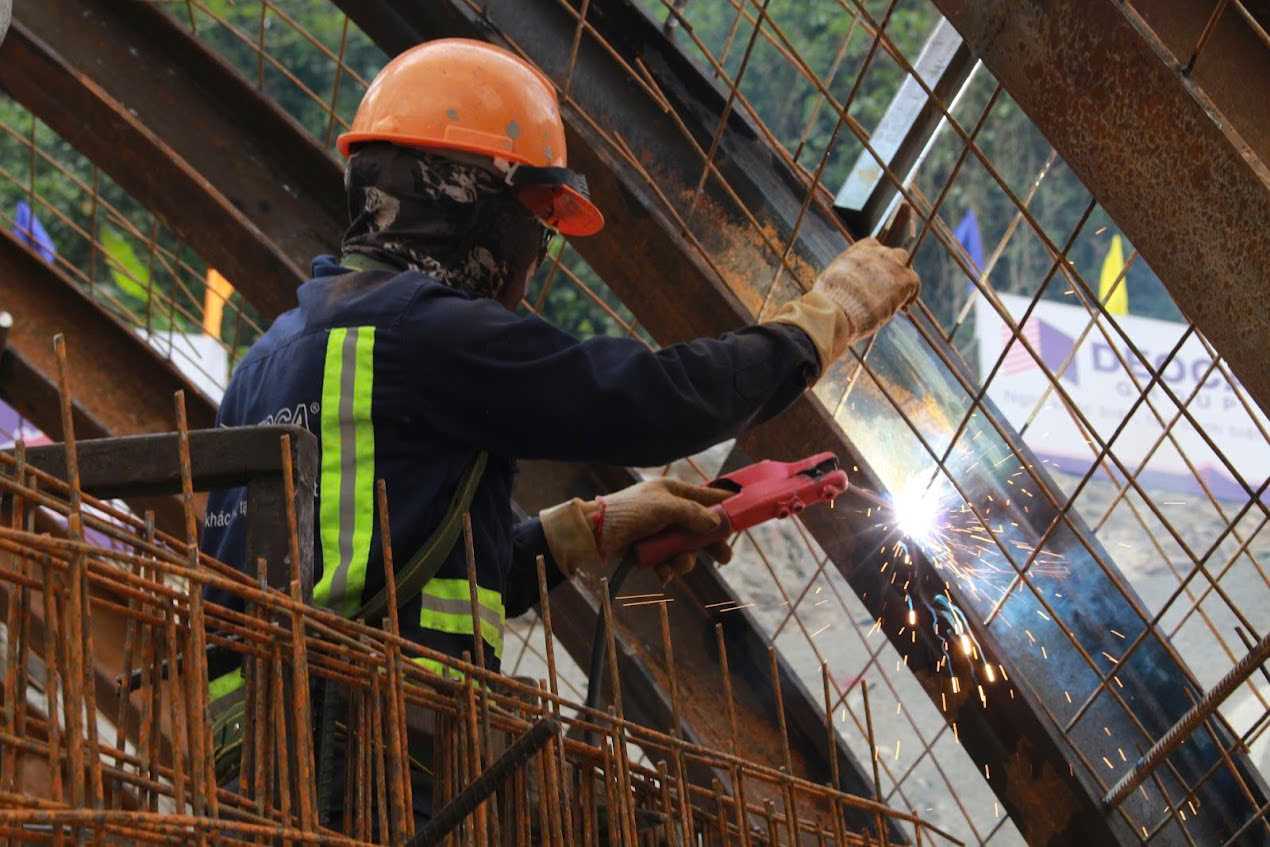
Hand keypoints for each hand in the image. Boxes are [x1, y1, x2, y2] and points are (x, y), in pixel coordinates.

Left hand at [597, 478, 732, 583]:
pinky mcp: (650, 551)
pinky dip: (666, 570)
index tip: (745, 517)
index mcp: (673, 492)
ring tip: (674, 566)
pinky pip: (668, 563)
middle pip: (701, 529)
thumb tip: (716, 523)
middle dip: (710, 545)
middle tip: (724, 559)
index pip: (708, 496)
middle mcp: (670, 511)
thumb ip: (692, 514)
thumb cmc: (626, 513)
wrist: (591, 534)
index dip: (727, 507)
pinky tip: (661, 573)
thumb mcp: (662, 508)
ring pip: (686, 550)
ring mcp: (660, 532)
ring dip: (683, 561)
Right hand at [763, 237, 919, 372]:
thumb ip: (829, 290)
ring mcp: (890, 264)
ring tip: (899, 298)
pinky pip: (914, 284)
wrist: (829, 314)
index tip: (878, 267)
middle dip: (893, 265)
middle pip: (894, 251)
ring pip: (905, 264)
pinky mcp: (902, 280)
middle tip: (891, 283)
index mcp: (854, 252)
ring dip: (902, 280)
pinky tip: (906, 308)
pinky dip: (911, 296)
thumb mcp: (824, 290)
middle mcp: (874, 252)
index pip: (873, 244)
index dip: (877, 257)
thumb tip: (799, 312)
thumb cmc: (821, 308)